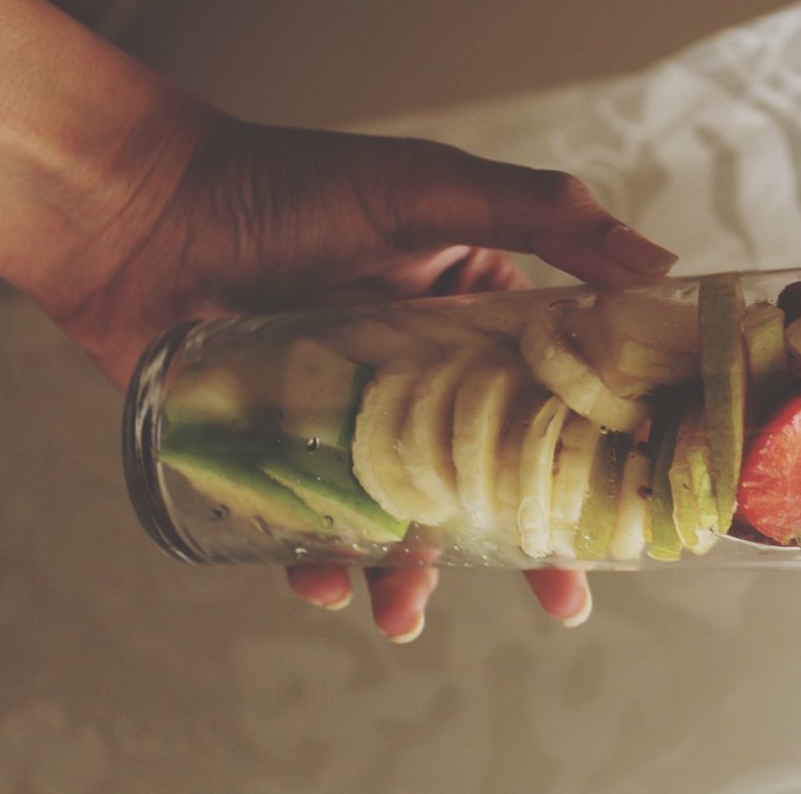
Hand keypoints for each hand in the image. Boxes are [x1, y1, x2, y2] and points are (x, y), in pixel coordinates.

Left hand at [42, 108, 676, 641]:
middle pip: (489, 474)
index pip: (553, 395)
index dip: (596, 452)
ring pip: (403, 517)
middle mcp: (418, 379)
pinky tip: (325, 582)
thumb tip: (659, 262)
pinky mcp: (278, 455)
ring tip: (409, 613)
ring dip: (415, 575)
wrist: (141, 211)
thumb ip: (541, 217)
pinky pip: (309, 529)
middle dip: (526, 544)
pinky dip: (318, 564)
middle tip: (565, 599)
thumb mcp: (428, 189)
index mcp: (470, 321)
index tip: (633, 505)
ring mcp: (349, 423)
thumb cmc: (287, 187)